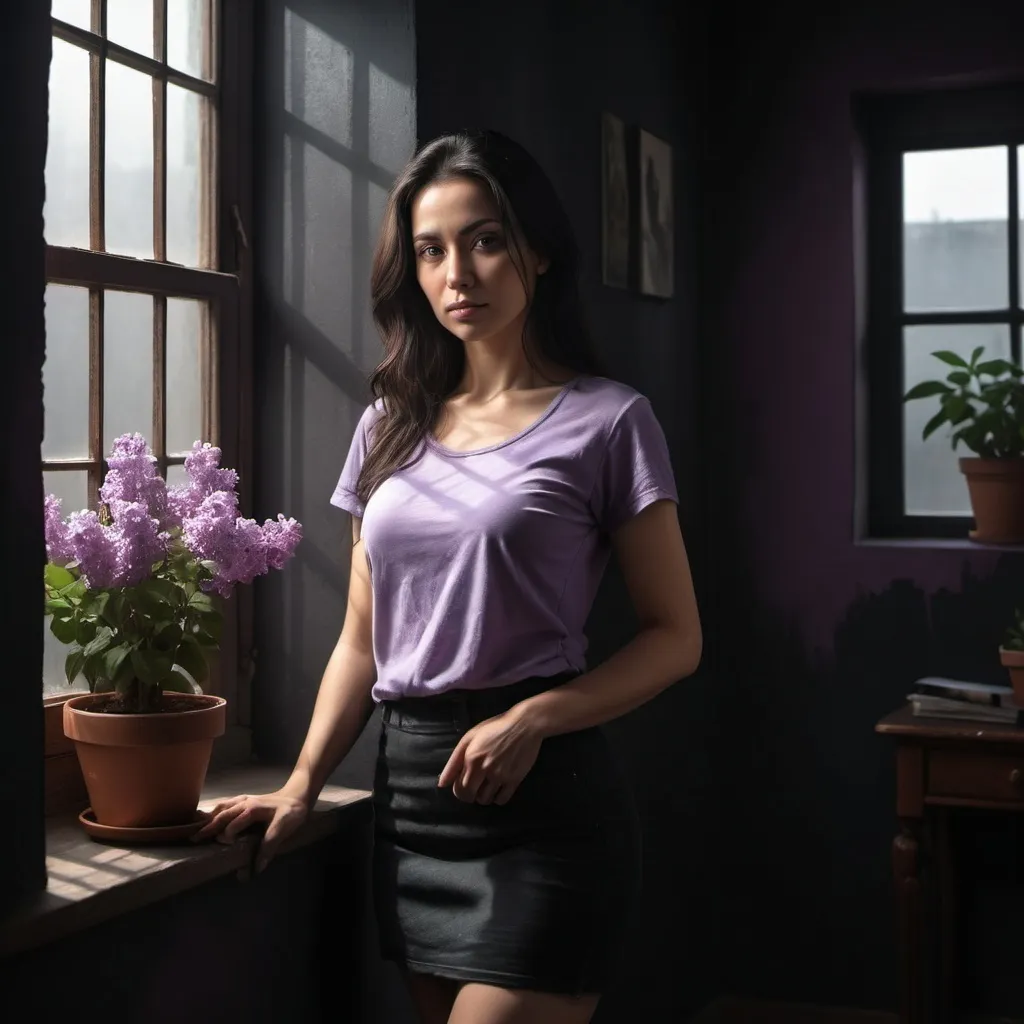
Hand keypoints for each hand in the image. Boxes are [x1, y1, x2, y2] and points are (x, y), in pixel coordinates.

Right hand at [191, 789, 309, 872]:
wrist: (297, 796)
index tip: (220, 848)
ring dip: (208, 818)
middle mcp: (244, 803)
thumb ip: (269, 847)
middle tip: (193, 840)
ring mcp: (243, 800)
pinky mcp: (244, 800)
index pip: (232, 825)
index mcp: (252, 810)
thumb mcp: (284, 829)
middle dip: (208, 827)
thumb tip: (256, 868)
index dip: (225, 837)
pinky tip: (206, 815)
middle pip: (222, 815)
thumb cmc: (291, 813)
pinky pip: (225, 803)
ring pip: (221, 807)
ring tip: (194, 828)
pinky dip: (214, 810)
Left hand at [438, 708, 542, 804]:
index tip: (463, 786)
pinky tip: (498, 790)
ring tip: (486, 787)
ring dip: (483, 797)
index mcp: (471, 758)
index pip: (458, 788)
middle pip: (469, 796)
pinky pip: (502, 800)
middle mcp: (484, 768)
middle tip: (473, 789)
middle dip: (468, 796)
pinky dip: (497, 799)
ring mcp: (500, 775)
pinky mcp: (514, 779)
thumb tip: (441, 784)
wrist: (524, 724)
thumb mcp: (470, 738)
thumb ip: (454, 761)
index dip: (458, 790)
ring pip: (485, 800)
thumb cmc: (495, 728)